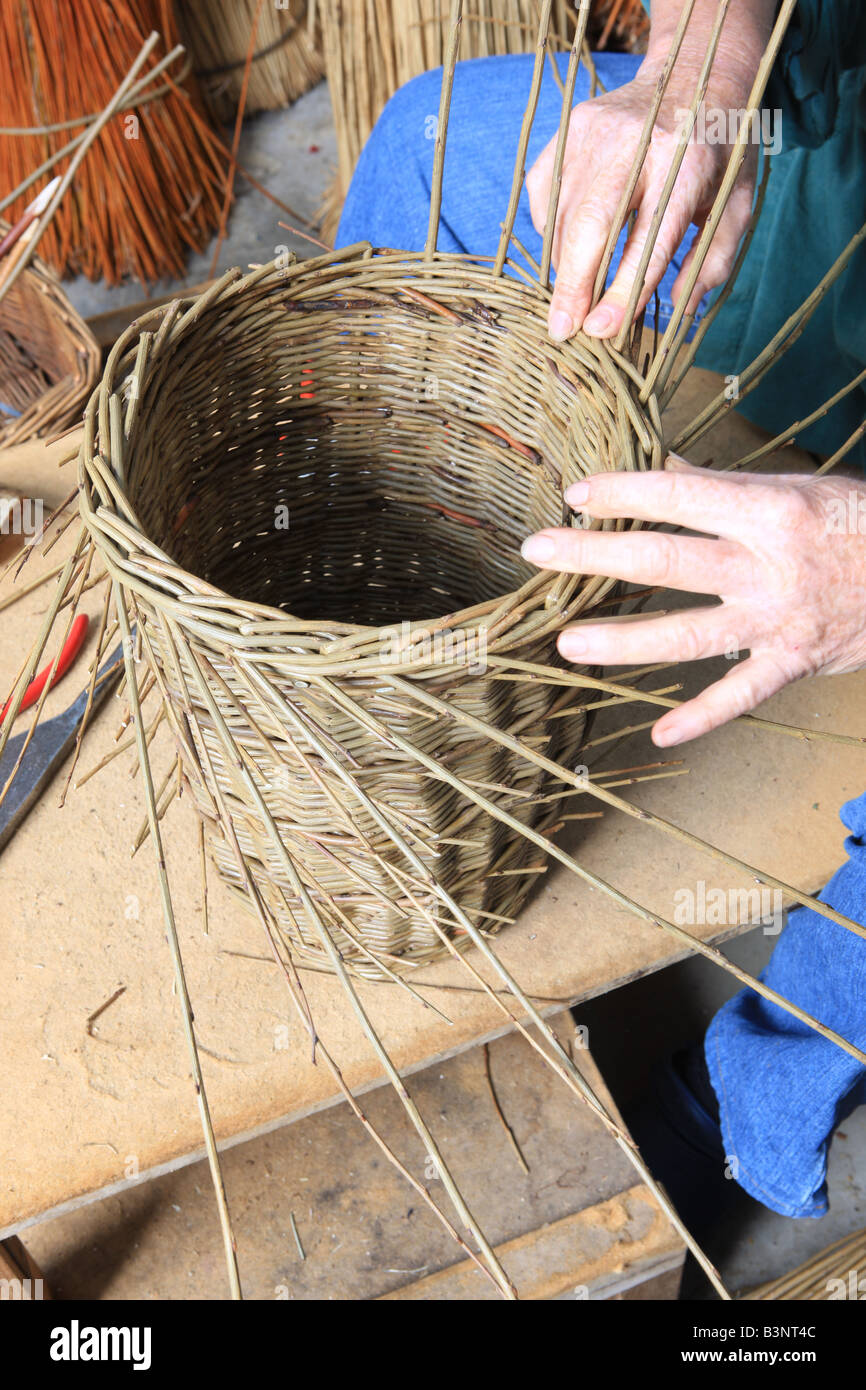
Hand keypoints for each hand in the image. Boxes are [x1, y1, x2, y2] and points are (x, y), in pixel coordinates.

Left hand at [521, 462, 865, 746]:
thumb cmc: (854, 523)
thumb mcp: (795, 489)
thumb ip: (725, 487)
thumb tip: (663, 466)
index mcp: (768, 510)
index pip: (678, 495)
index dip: (622, 493)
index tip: (575, 494)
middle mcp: (766, 566)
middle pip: (664, 560)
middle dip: (594, 556)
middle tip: (539, 552)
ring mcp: (776, 620)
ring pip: (687, 634)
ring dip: (623, 642)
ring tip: (568, 645)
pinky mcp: (792, 663)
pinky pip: (740, 696)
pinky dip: (701, 718)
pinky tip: (660, 734)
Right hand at [526, 64, 756, 342]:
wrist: (696, 71)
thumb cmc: (720, 152)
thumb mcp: (737, 204)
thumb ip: (714, 261)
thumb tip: (680, 310)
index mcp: (688, 166)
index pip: (650, 241)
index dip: (623, 290)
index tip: (601, 330)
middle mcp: (637, 144)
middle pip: (590, 227)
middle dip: (573, 286)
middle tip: (563, 331)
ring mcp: (596, 131)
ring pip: (563, 216)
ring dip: (565, 266)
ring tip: (571, 299)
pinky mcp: (572, 128)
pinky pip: (547, 195)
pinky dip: (553, 230)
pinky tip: (573, 245)